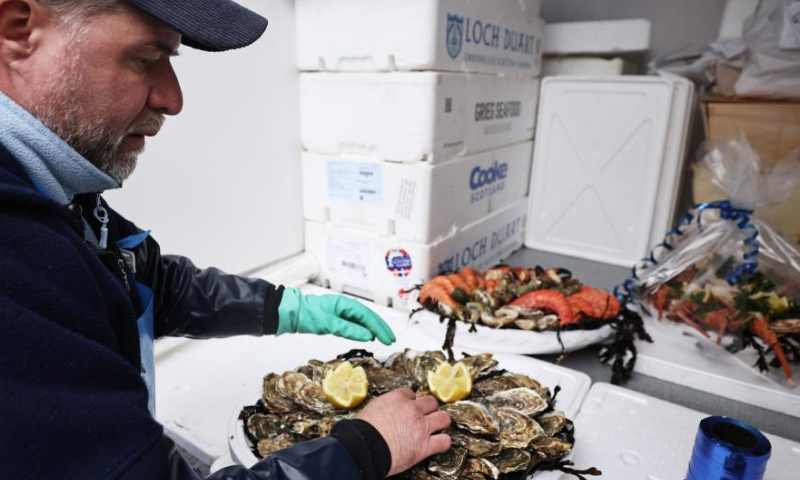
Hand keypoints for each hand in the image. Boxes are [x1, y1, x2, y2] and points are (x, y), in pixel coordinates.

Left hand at [276, 288, 395, 344]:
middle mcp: (346, 307)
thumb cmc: (307, 314)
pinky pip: (355, 324)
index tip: (388, 339)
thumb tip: (368, 335)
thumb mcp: (329, 323)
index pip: (368, 317)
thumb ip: (348, 329)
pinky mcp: (336, 319)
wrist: (291, 313)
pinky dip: (363, 330)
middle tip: (391, 340)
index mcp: (346, 304)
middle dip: (381, 328)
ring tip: (384, 338)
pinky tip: (367, 336)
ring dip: (374, 329)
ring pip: (362, 321)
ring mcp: (341, 312)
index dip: (380, 328)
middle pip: (368, 317)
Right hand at [356, 389, 451, 475]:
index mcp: (397, 399)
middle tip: (426, 415)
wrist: (363, 447)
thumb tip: (382, 412)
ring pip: (443, 418)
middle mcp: (412, 410)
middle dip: (429, 408)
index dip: (411, 401)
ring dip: (441, 422)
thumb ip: (383, 407)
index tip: (410, 406)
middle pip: (431, 402)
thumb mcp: (371, 408)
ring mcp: (421, 427)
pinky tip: (439, 443)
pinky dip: (443, 442)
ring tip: (438, 427)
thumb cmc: (362, 430)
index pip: (411, 393)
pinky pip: (444, 441)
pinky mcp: (425, 446)